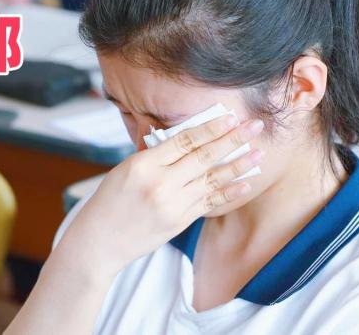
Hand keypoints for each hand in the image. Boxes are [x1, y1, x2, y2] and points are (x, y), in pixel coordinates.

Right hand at [58, 114, 265, 278]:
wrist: (99, 241)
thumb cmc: (109, 200)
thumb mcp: (126, 168)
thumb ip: (155, 154)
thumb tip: (187, 138)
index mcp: (143, 165)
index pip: (184, 141)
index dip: (210, 128)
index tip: (231, 117)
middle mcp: (160, 184)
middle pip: (204, 157)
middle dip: (233, 140)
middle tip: (256, 126)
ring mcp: (172, 205)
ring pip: (212, 180)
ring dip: (239, 166)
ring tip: (260, 153)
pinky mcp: (179, 221)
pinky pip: (210, 203)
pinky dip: (229, 191)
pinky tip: (246, 183)